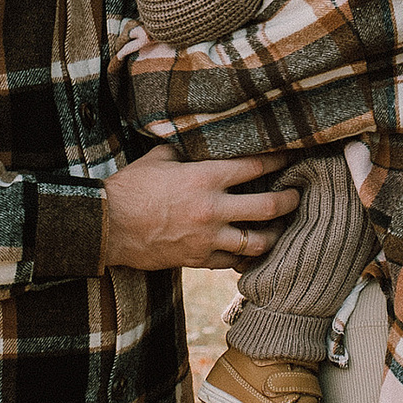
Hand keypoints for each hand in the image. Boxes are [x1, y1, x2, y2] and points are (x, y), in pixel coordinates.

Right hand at [100, 152, 301, 270]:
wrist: (105, 226)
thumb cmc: (129, 189)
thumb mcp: (158, 159)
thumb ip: (184, 151)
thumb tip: (197, 140)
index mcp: (204, 178)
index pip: (256, 166)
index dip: (279, 159)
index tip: (291, 156)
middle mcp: (212, 209)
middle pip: (268, 207)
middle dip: (289, 200)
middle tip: (297, 196)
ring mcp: (207, 238)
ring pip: (257, 241)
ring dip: (274, 235)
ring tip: (282, 229)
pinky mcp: (197, 259)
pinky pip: (231, 261)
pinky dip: (245, 256)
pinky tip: (253, 251)